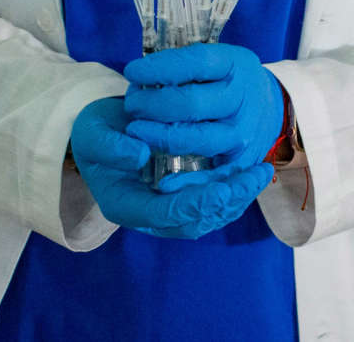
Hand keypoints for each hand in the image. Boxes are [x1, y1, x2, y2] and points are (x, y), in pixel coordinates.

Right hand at [70, 96, 273, 237]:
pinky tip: (251, 173)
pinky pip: (212, 206)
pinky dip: (234, 193)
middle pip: (193, 222)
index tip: (221, 190)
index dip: (193, 204)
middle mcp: (148, 215)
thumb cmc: (96, 132)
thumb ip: (111, 146)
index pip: (163, 214)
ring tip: (260, 173)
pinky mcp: (182, 199)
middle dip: (228, 202)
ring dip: (237, 199)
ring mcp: (167, 210)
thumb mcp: (93, 133)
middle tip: (255, 175)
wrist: (102, 132)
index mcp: (124, 205)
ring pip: (208, 217)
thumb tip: (140, 155)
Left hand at [123, 43, 283, 189]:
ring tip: (136, 130)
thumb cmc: (226, 80)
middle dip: (152, 105)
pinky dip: (187, 181)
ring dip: (160, 136)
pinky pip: (214, 176)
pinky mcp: (243, 161)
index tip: (131, 72)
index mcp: (235, 64)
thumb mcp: (214, 60)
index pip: (194, 63)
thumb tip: (140, 77)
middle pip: (190, 103)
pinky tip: (163, 182)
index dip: (158, 69)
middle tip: (131, 104)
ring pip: (197, 138)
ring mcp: (244, 132)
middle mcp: (242, 98)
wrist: (268, 106)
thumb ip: (183, 66)